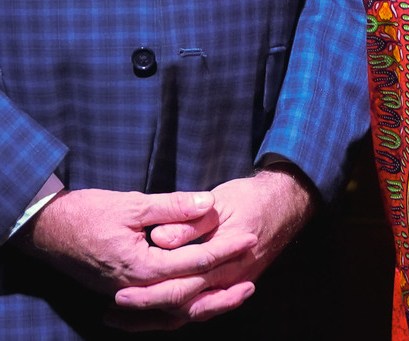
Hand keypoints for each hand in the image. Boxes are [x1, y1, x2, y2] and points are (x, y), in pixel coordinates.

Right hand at [22, 185, 249, 303]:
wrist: (50, 231)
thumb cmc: (89, 214)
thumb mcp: (133, 204)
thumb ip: (172, 206)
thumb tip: (208, 204)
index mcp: (140, 266)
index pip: (192, 263)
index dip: (225, 250)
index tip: (251, 238)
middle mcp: (135, 288)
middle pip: (186, 296)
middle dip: (221, 289)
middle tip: (252, 280)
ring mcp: (127, 294)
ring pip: (171, 310)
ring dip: (204, 304)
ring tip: (235, 295)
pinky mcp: (123, 293)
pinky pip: (156, 310)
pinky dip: (180, 308)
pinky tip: (199, 300)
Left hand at [109, 167, 316, 328]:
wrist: (287, 202)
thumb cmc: (252, 198)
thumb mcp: (222, 201)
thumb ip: (191, 222)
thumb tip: (160, 239)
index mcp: (227, 256)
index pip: (183, 285)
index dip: (149, 292)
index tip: (118, 292)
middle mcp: (230, 279)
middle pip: (183, 305)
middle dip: (145, 310)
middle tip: (112, 309)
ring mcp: (232, 286)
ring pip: (190, 313)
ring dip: (155, 319)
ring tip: (122, 319)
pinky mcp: (230, 287)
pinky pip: (201, 309)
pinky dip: (175, 315)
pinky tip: (154, 315)